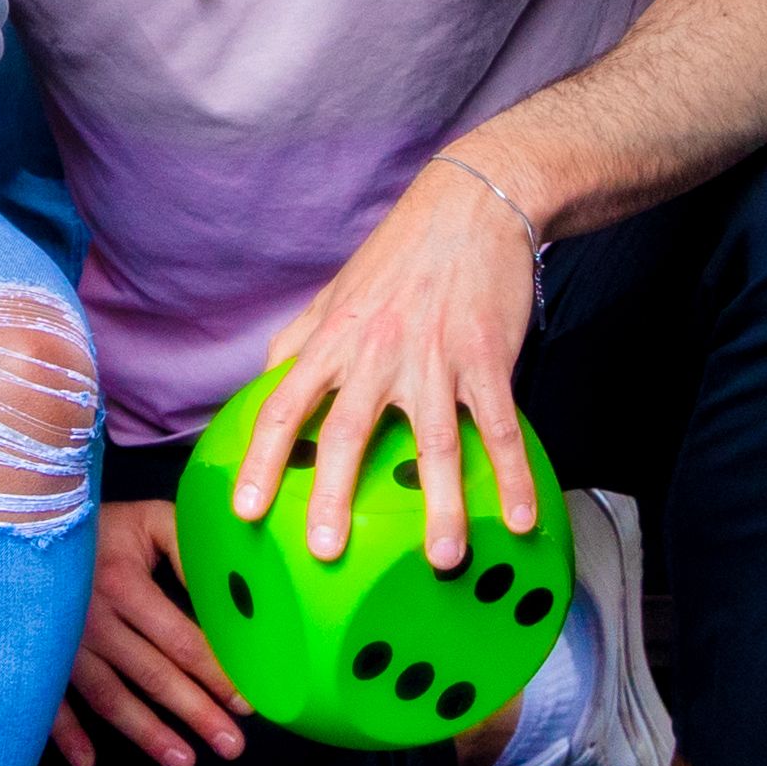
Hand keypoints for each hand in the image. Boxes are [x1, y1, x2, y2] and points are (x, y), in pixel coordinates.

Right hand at [54, 494, 250, 765]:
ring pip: (108, 697)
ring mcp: (60, 642)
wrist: (21, 519)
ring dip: (146, 733)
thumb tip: (227, 595)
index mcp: (125, 584)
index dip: (216, 674)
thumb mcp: (150, 520)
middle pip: (152, 675)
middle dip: (195, 713)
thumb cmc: (99, 523)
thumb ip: (190, 549)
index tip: (246, 703)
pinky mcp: (35, 654)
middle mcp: (92, 619)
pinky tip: (89, 763)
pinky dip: (66, 735)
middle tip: (231, 746)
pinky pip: (50, 701)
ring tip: (184, 761)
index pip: (182, 640)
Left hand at [224, 152, 548, 575]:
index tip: (246, 510)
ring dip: (440, 506)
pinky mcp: (487, 357)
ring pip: (434, 443)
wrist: (471, 205)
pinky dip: (513, 476)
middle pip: (345, 433)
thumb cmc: (399, 255)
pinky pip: (500, 427)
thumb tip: (266, 385)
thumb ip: (299, 342)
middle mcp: (375, 354)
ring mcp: (434, 358)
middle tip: (324, 550)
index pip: (281, 407)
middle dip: (332, 495)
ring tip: (442, 559)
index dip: (260, 462)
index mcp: (332, 341)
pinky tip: (520, 520)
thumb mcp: (335, 294)